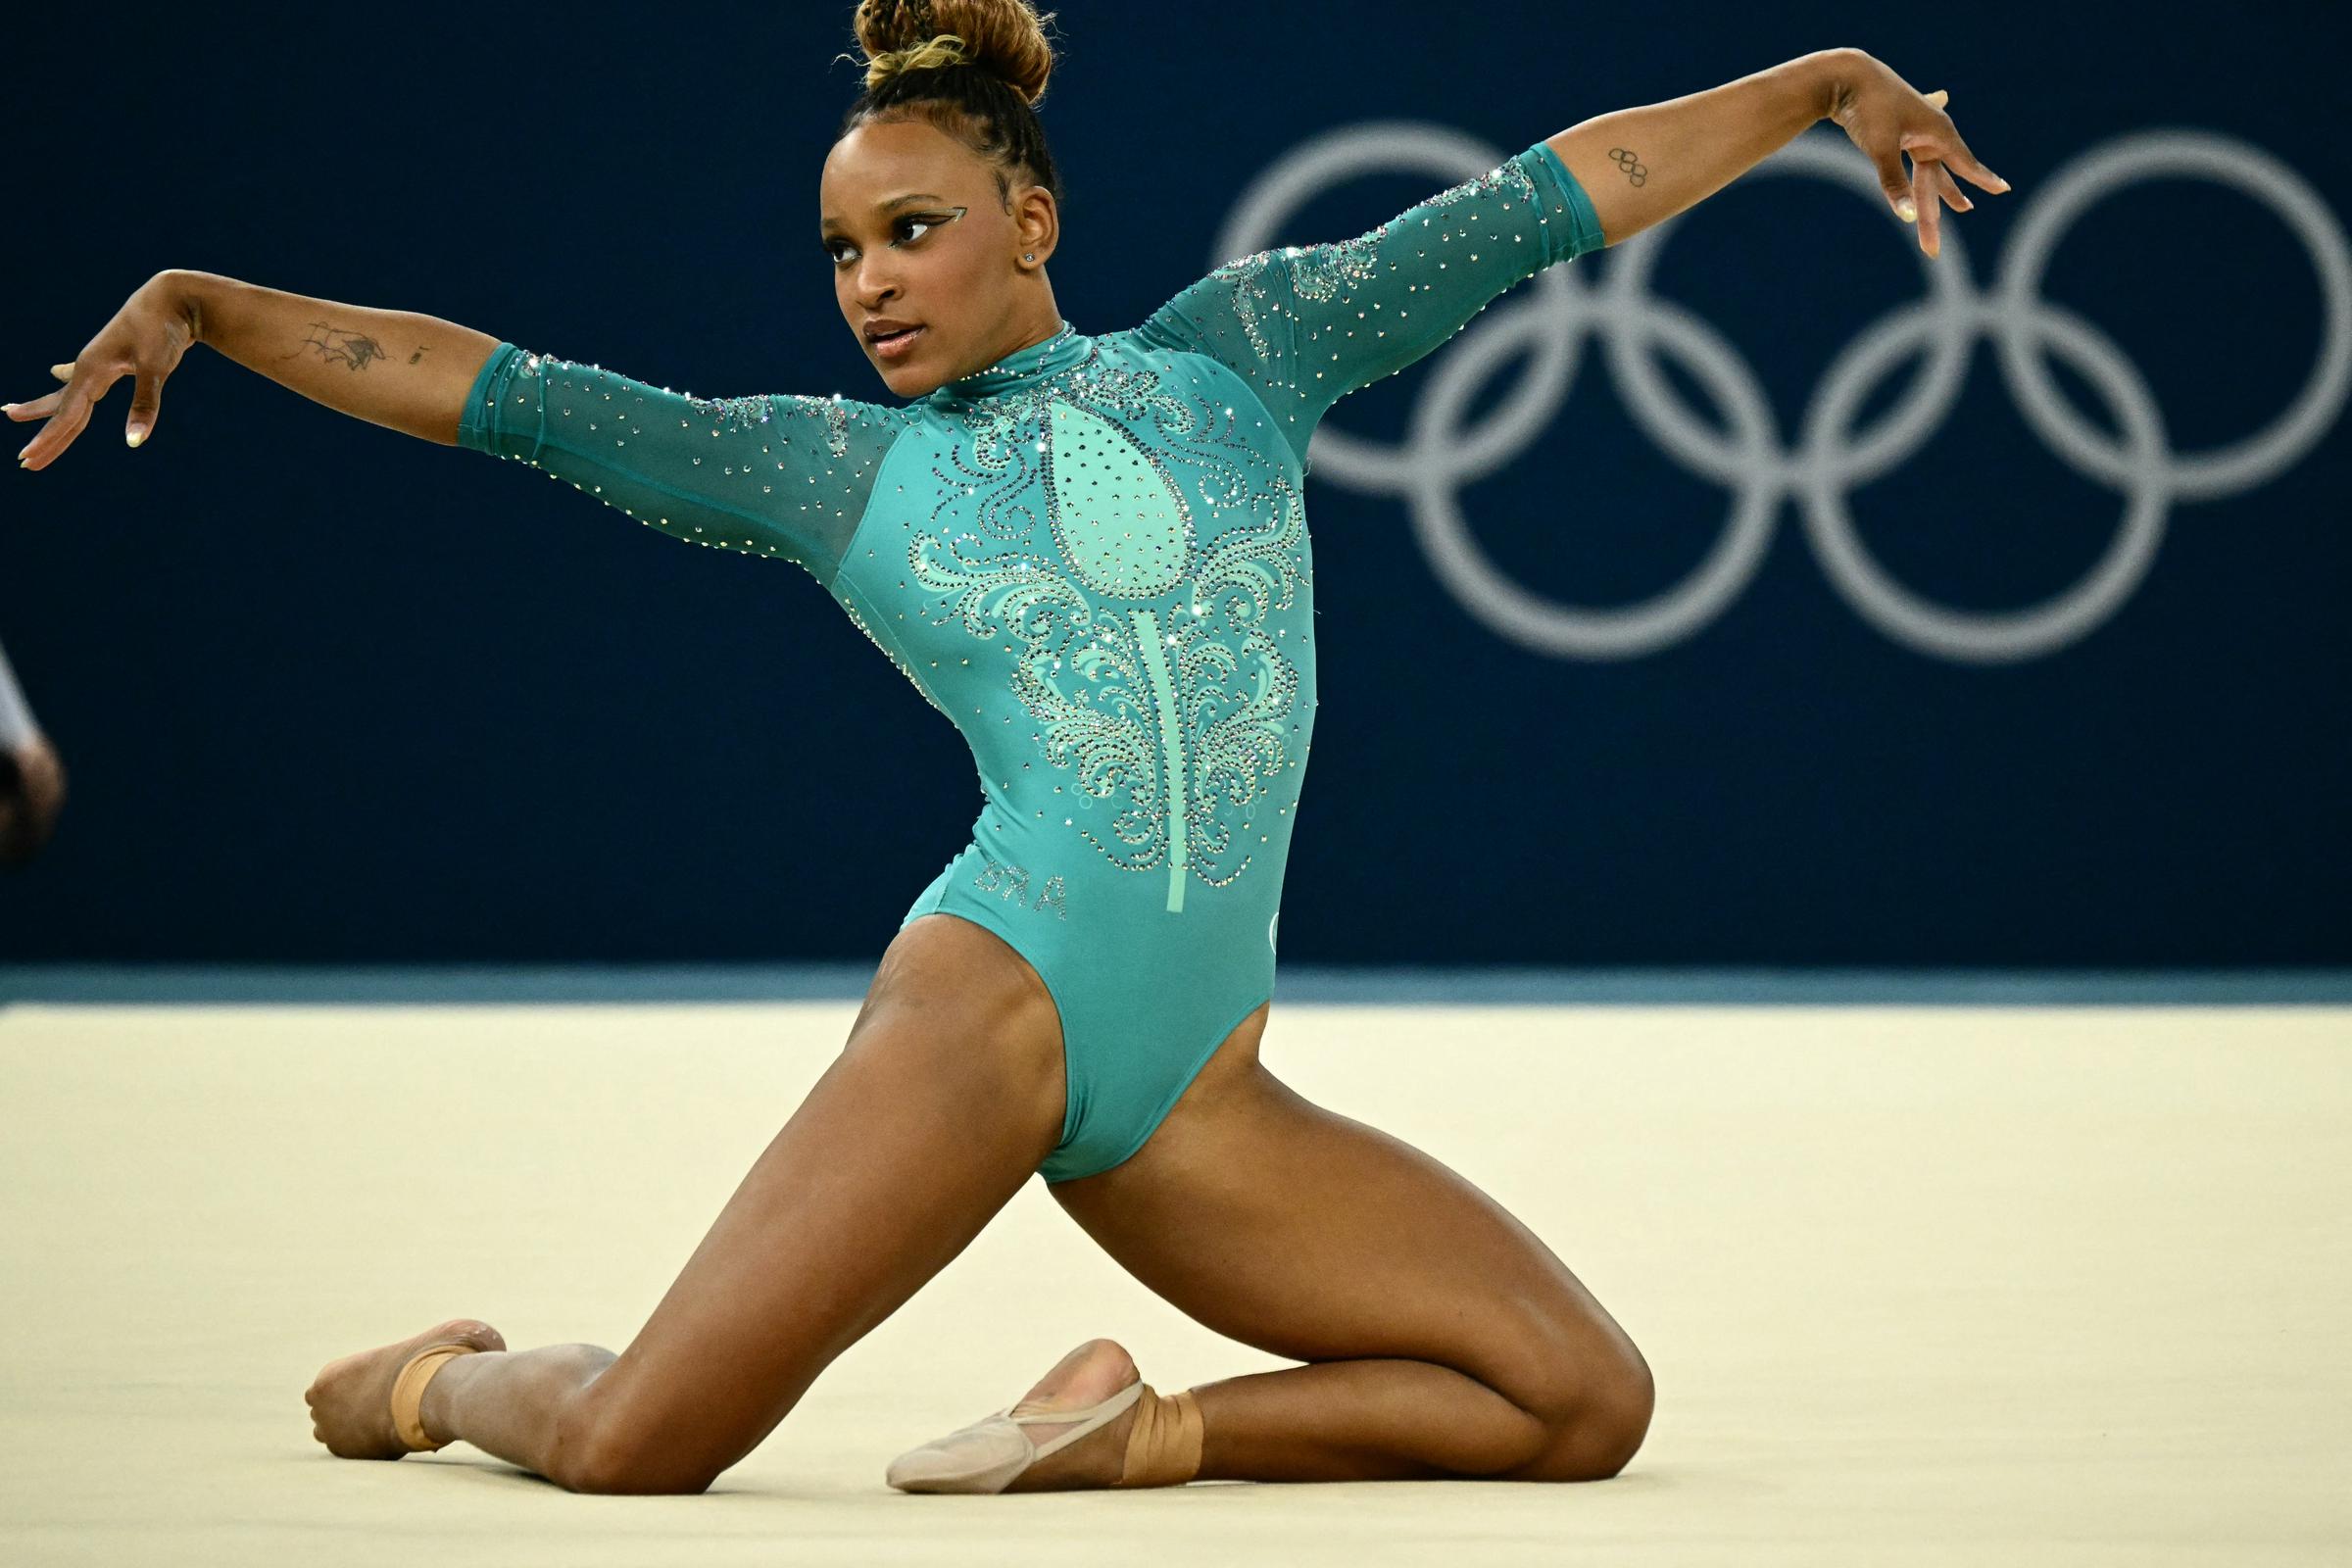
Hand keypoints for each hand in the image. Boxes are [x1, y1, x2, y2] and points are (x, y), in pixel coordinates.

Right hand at [8, 271, 200, 469]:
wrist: (173, 297)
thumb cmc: (163, 329)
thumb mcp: (156, 367)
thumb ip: (144, 404)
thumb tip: (134, 442)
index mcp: (92, 370)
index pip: (66, 415)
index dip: (48, 440)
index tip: (27, 459)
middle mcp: (89, 366)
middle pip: (63, 410)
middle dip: (45, 436)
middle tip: (23, 460)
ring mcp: (99, 361)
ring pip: (69, 394)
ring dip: (44, 408)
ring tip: (12, 412)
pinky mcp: (113, 357)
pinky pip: (83, 375)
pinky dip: (67, 379)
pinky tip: (55, 373)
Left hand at [1824, 52, 2010, 257]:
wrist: (1846, 74)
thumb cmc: (1868, 108)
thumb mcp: (1882, 148)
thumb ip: (1895, 184)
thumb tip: (1908, 218)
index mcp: (1937, 131)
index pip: (1964, 162)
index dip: (1983, 178)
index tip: (2004, 188)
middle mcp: (1930, 129)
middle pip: (1939, 174)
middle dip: (1947, 198)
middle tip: (1967, 210)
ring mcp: (1913, 128)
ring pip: (1927, 167)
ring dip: (1935, 189)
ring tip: (1962, 204)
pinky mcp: (1895, 128)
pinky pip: (1913, 155)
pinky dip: (1920, 166)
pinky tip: (1936, 139)